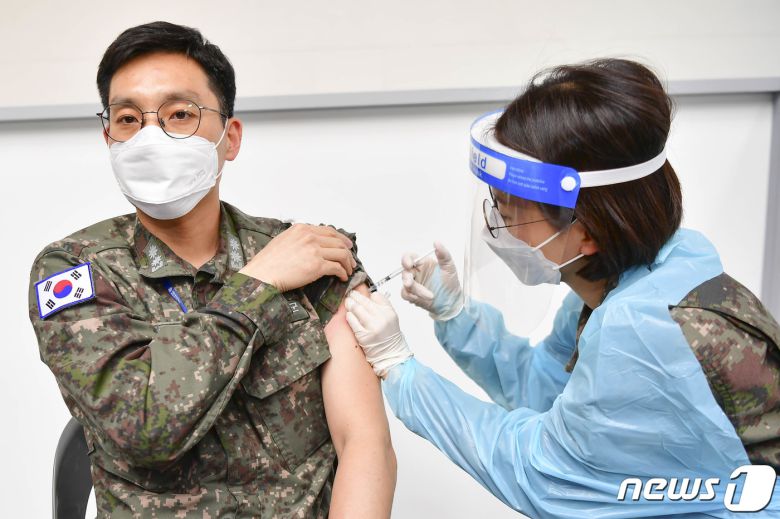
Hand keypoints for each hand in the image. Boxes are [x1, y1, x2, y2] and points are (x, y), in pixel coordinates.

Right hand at [240, 224, 355, 291]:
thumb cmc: (267, 262)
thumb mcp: (283, 240)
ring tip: (348, 270)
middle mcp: (310, 237)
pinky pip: (337, 268)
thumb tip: (311, 243)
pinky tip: (342, 278)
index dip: (341, 238)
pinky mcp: (317, 266)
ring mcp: (314, 251)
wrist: (262, 275)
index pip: (328, 231)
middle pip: (338, 242)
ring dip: (348, 263)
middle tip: (351, 261)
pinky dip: (342, 273)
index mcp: (302, 229)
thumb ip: (299, 238)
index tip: (347, 245)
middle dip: (348, 252)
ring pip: (341, 254)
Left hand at [345, 291, 412, 377]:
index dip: (367, 294)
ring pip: (357, 309)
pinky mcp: (363, 335)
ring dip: (350, 304)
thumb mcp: (391, 318)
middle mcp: (382, 318)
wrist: (391, 354)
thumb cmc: (389, 337)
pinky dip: (349, 316)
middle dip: (355, 296)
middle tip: (351, 294)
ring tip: (348, 302)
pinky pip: (352, 321)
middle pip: (365, 301)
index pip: (376, 296)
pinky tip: (349, 315)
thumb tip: (369, 296)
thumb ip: (382, 306)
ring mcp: (372, 326)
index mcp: (389, 312)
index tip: (361, 293)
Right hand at [400, 241, 463, 320]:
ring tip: (430, 296)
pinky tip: (423, 299)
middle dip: (407, 278)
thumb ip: (443, 254)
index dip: (406, 259)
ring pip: (405, 285)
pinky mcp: (412, 295)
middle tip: (410, 283)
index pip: (410, 257)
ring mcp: (413, 284)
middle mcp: (416, 273)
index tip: (409, 264)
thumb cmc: (450, 284)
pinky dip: (412, 297)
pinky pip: (405, 294)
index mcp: (422, 263)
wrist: (451, 302)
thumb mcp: (449, 267)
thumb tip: (437, 242)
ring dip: (416, 291)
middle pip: (404, 272)